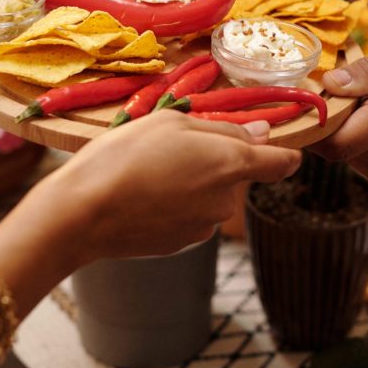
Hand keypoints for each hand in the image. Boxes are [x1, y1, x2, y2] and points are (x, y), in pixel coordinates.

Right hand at [42, 110, 300, 261]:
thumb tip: (261, 133)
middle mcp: (227, 200)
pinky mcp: (184, 244)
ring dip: (193, 182)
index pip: (281, 163)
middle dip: (214, 160)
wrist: (82, 214)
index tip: (281, 146)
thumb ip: (223, 128)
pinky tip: (144, 197)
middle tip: (172, 148)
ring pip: (211, 194)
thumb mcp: (171, 123)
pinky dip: (176, 204)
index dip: (285, 153)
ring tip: (149, 172)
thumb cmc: (125, 156)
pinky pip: (191, 215)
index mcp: (230, 163)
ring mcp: (206, 227)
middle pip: (236, 174)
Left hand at [312, 53, 367, 194]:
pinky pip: (365, 166)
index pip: (329, 138)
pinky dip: (367, 148)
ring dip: (351, 134)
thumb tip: (329, 83)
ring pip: (348, 156)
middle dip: (332, 121)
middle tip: (350, 95)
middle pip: (334, 145)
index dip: (311, 122)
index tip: (309, 100)